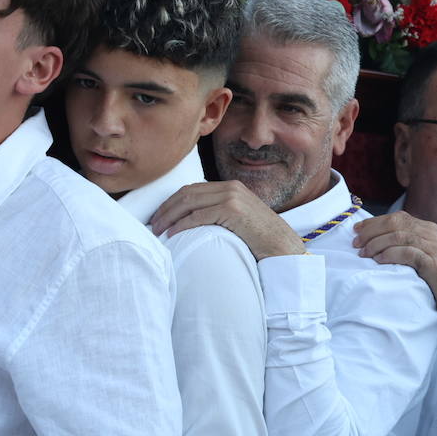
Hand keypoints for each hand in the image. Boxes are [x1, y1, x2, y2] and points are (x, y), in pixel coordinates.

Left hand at [149, 180, 306, 259]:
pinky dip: (182, 224)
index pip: (193, 189)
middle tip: (153, 223)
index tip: (160, 215)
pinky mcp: (232, 210)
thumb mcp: (239, 220)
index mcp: (231, 187)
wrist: (283, 248)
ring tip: (158, 230)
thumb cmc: (261, 240)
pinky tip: (173, 233)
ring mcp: (232, 197)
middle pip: (187, 193)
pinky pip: (199, 216)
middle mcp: (231, 187)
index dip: (172, 201)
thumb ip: (221, 214)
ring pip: (189, 202)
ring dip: (169, 216)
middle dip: (166, 208)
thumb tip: (195, 222)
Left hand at [352, 211, 436, 314]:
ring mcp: (433, 246)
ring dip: (377, 244)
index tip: (358, 232)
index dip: (375, 223)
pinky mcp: (434, 262)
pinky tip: (379, 261)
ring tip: (364, 254)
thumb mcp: (431, 255)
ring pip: (398, 236)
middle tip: (356, 243)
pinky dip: (390, 255)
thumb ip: (413, 247)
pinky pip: (407, 253)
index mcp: (429, 229)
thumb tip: (385, 247)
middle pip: (394, 223)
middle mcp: (430, 233)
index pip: (397, 218)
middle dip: (371, 232)